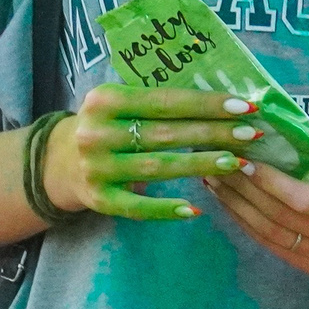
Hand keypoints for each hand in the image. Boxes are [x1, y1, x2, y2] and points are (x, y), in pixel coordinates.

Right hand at [44, 84, 266, 221]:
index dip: (208, 104)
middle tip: (251, 134)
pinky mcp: (99, 200)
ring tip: (236, 163)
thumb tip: (224, 103)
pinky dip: (167, 209)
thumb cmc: (107, 125)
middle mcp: (97, 133)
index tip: (245, 106)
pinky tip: (198, 209)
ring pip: (158, 168)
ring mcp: (96, 169)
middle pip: (166, 134)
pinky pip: (139, 208)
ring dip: (201, 165)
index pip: (166, 101)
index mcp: (106, 100)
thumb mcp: (122, 103)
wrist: (57, 162)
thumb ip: (159, 101)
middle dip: (213, 133)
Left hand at [205, 150, 308, 278]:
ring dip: (237, 208)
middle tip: (217, 165)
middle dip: (244, 191)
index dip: (272, 183)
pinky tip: (232, 205)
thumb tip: (274, 141)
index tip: (246, 161)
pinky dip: (248, 224)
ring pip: (270, 235)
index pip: (307, 200)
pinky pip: (272, 246)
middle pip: (281, 218)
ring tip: (215, 183)